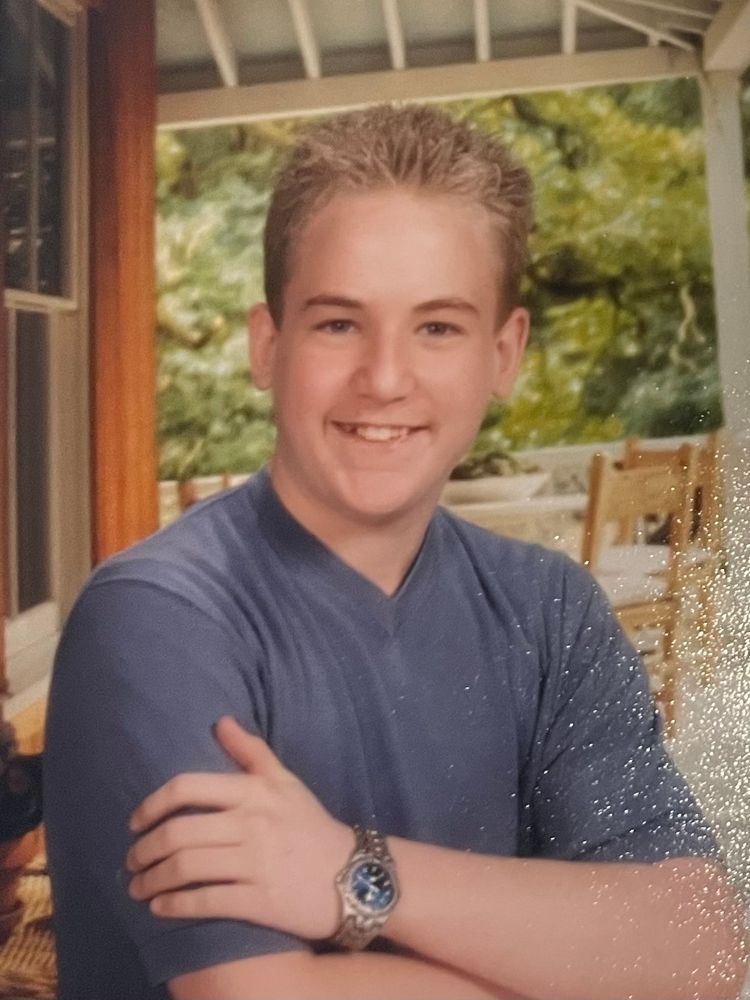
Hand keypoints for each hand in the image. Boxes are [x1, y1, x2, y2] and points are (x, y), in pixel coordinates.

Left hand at [125, 716, 353, 939]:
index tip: (135, 822)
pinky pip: (205, 903)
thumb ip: (251, 751)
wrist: (355, 877)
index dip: (151, 804)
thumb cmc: (312, 826)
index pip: (187, 787)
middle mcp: (251, 823)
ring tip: (138, 887)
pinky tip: (160, 908)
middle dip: (144, 850)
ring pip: (185, 868)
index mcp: (254, 791)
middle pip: (178, 832)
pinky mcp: (260, 901)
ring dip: (152, 880)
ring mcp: (255, 863)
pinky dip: (174, 906)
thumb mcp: (286, 782)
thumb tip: (220, 721)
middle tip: (132, 861)